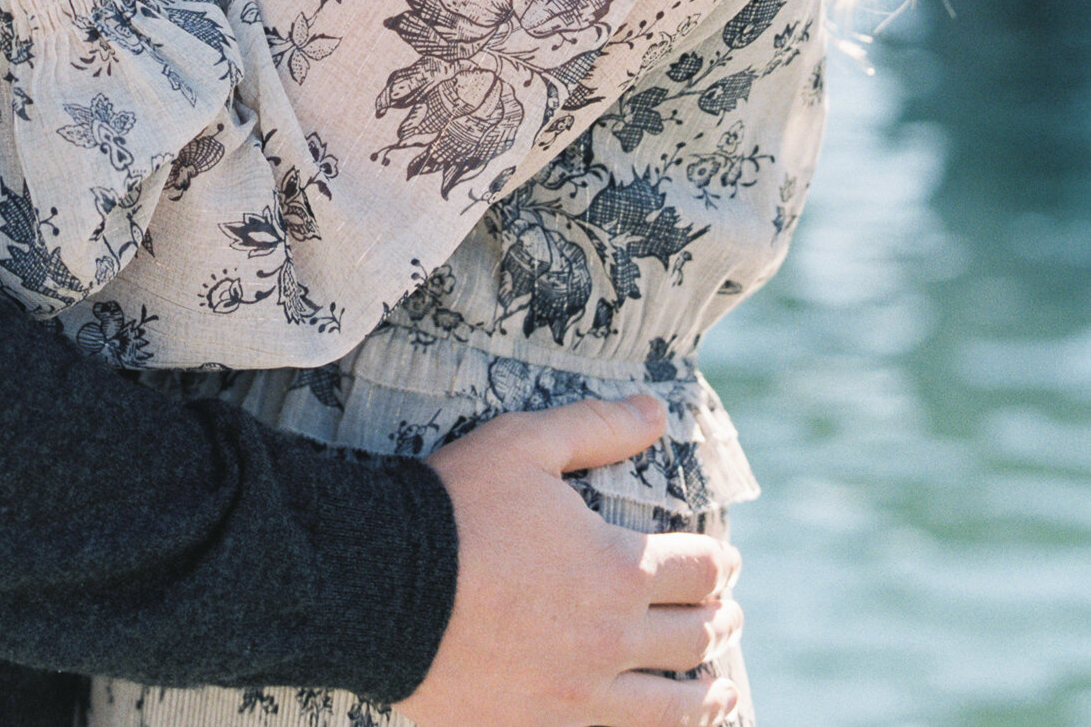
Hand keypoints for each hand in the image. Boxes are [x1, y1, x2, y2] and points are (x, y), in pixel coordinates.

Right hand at [404, 395, 741, 726]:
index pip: (699, 570)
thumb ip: (596, 427)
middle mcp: (612, 639)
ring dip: (707, 693)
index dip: (721, 564)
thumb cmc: (456, 506)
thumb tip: (656, 411)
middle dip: (720, 620)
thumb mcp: (523, 444)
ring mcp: (581, 696)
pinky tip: (662, 723)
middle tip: (728, 614)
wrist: (379, 586)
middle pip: (695, 637)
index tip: (727, 562)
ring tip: (720, 688)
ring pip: (673, 707)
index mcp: (617, 568)